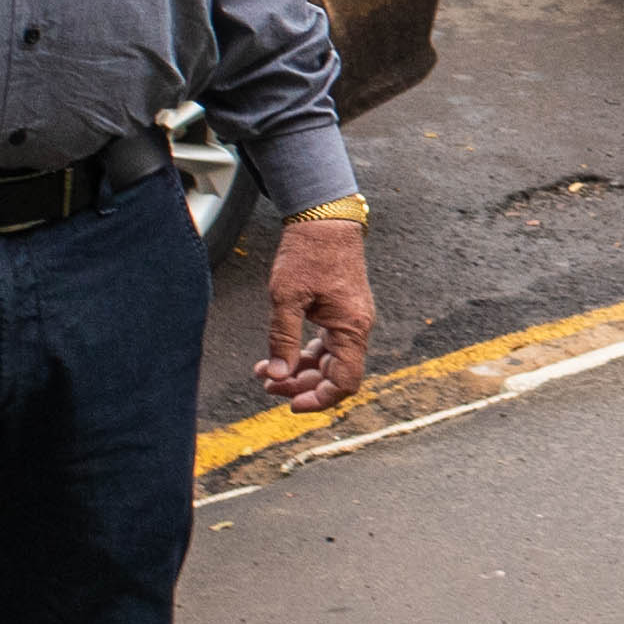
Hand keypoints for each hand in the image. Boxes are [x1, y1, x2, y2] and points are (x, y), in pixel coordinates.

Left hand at [258, 212, 373, 410]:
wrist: (324, 218)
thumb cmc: (308, 252)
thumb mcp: (287, 297)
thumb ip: (282, 339)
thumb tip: (278, 376)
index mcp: (351, 328)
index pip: (344, 382)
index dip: (319, 399)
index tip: (290, 404)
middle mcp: (357, 328)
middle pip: (334, 375)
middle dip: (300, 385)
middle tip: (267, 384)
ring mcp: (350, 320)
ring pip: (328, 361)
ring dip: (299, 371)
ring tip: (266, 372)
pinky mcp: (341, 312)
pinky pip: (326, 345)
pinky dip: (303, 354)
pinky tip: (280, 354)